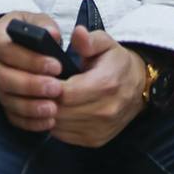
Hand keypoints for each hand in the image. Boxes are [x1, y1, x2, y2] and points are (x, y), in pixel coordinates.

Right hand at [0, 11, 65, 132]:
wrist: (16, 43)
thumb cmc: (30, 31)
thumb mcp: (36, 20)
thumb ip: (45, 25)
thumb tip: (53, 34)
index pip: (7, 50)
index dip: (31, 60)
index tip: (56, 66)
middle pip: (4, 78)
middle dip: (31, 86)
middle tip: (57, 89)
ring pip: (7, 100)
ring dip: (30, 107)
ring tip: (53, 109)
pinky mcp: (1, 101)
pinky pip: (11, 116)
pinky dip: (29, 122)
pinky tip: (48, 122)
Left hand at [50, 27, 146, 147]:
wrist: (138, 86)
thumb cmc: (116, 62)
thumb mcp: (105, 43)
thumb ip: (89, 40)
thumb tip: (77, 33)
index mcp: (105, 84)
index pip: (66, 92)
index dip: (47, 86)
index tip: (39, 76)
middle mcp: (105, 111)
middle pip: (61, 111)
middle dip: (44, 99)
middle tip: (35, 87)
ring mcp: (101, 129)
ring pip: (60, 126)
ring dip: (46, 113)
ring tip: (41, 97)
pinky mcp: (96, 140)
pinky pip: (65, 136)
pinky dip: (54, 124)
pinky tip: (52, 110)